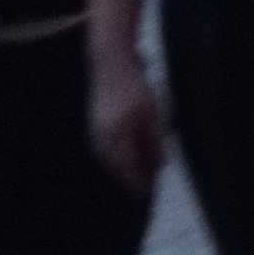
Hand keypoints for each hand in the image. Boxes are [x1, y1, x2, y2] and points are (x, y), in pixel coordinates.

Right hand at [91, 54, 165, 194]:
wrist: (110, 62)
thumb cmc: (133, 85)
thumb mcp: (152, 114)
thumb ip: (155, 142)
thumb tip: (159, 167)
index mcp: (119, 134)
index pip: (127, 169)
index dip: (136, 183)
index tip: (145, 192)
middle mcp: (103, 135)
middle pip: (115, 167)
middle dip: (127, 178)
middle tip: (140, 187)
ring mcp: (95, 129)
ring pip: (107, 159)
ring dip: (119, 169)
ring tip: (133, 175)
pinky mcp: (94, 123)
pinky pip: (102, 148)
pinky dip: (112, 157)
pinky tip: (121, 157)